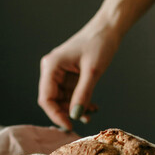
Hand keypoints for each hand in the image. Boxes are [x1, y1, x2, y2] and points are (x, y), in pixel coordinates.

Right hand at [38, 15, 120, 129]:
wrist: (108, 28)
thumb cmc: (99, 43)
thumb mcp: (93, 72)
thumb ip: (83, 94)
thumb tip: (75, 116)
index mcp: (51, 66)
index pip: (46, 99)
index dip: (56, 115)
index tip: (70, 126)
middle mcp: (51, 70)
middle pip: (52, 101)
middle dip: (67, 112)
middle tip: (84, 121)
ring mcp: (60, 72)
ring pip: (62, 99)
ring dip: (75, 109)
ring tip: (92, 113)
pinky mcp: (69, 75)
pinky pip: (71, 94)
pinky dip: (80, 101)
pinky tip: (93, 107)